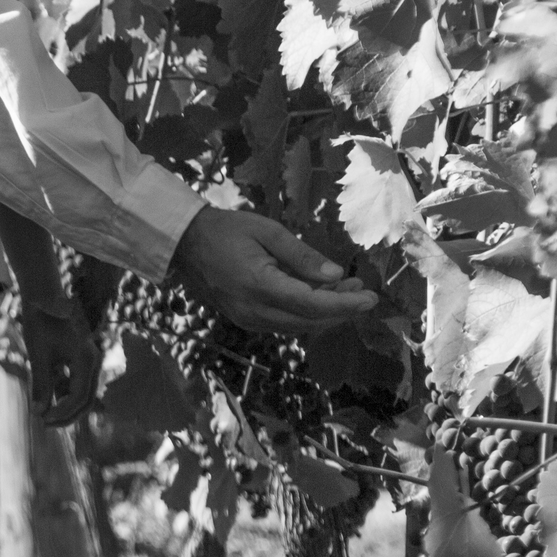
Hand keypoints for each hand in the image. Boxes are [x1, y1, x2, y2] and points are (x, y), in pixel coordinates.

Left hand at [18, 298, 101, 426]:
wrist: (43, 296)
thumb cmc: (39, 320)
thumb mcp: (37, 353)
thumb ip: (41, 383)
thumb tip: (38, 412)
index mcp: (86, 358)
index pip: (80, 395)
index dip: (63, 412)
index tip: (43, 419)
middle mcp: (92, 361)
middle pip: (86, 398)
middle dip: (67, 414)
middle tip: (46, 425)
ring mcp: (88, 360)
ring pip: (82, 393)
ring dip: (65, 406)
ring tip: (43, 416)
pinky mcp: (79, 359)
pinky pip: (75, 382)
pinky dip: (62, 392)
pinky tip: (47, 398)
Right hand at [172, 207, 376, 334]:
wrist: (185, 243)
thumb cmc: (226, 229)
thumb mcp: (267, 231)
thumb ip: (302, 255)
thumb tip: (337, 276)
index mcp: (259, 285)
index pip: (313, 305)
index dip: (346, 305)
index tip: (372, 298)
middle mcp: (254, 310)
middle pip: (310, 322)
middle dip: (341, 310)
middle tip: (362, 290)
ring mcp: (248, 319)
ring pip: (299, 327)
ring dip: (326, 313)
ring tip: (345, 290)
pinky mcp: (245, 320)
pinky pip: (284, 324)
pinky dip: (306, 314)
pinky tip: (317, 295)